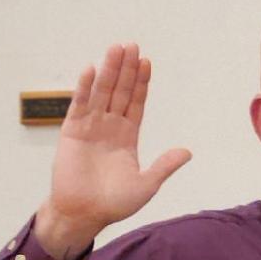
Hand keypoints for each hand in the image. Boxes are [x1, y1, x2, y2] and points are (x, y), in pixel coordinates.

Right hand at [35, 44, 191, 259]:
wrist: (84, 214)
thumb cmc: (113, 203)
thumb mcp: (146, 185)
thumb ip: (164, 166)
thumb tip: (187, 151)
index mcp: (127, 136)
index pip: (136, 103)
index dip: (141, 83)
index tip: (147, 62)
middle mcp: (109, 127)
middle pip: (119, 92)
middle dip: (126, 69)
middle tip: (132, 45)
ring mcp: (90, 127)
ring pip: (102, 93)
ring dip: (108, 71)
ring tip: (116, 48)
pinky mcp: (72, 132)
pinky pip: (79, 105)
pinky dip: (85, 88)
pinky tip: (91, 69)